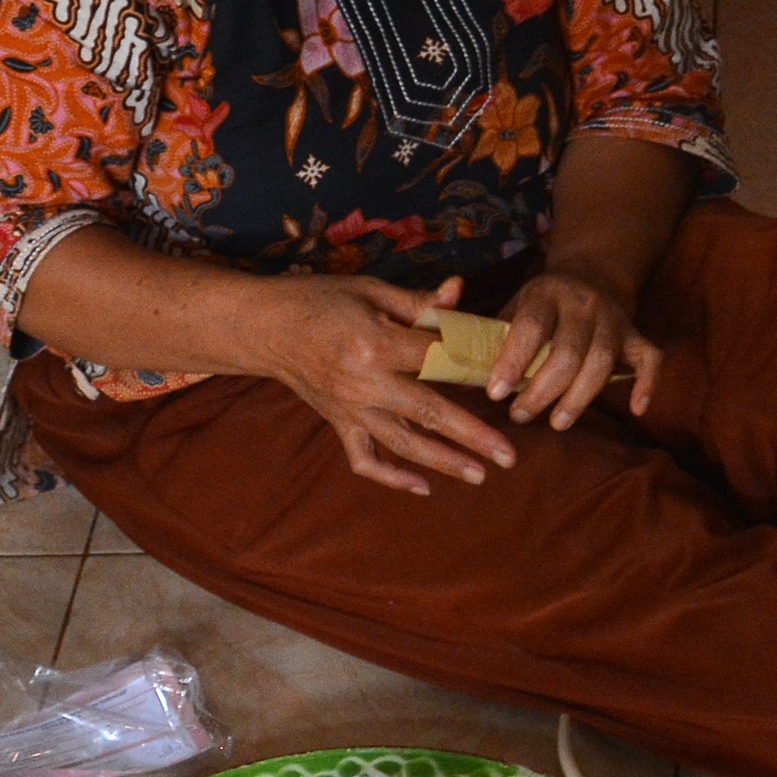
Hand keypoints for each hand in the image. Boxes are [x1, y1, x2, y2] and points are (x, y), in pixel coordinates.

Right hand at [238, 274, 513, 495]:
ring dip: (443, 462)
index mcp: (375, 343)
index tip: (511, 376)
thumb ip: (418, 302)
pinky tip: (423, 486)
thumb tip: (459, 292)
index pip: (439, 358)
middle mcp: (364, 383)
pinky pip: (364, 459)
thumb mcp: (370, 290)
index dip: (477, 365)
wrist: (265, 327)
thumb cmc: (320, 301)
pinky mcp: (338, 423)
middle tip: (509, 456)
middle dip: (472, 437)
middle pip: (428, 413)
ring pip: (403, 444)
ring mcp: (350, 408)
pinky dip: (391, 477)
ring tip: (480, 475)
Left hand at [489, 262, 663, 429]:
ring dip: (579, 398)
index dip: (512, 362)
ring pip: (601, 362)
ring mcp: (613, 318)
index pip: (530, 328)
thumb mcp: (514, 305)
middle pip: (567, 352)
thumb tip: (461, 373)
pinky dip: (647, 383)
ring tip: (557, 423)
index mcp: (545, 293)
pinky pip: (650, 359)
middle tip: (520, 416)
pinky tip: (636, 409)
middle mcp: (582, 303)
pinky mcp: (636, 334)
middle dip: (542, 390)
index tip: (495, 393)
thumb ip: (493, 335)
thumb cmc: (543, 305)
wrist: (593, 272)